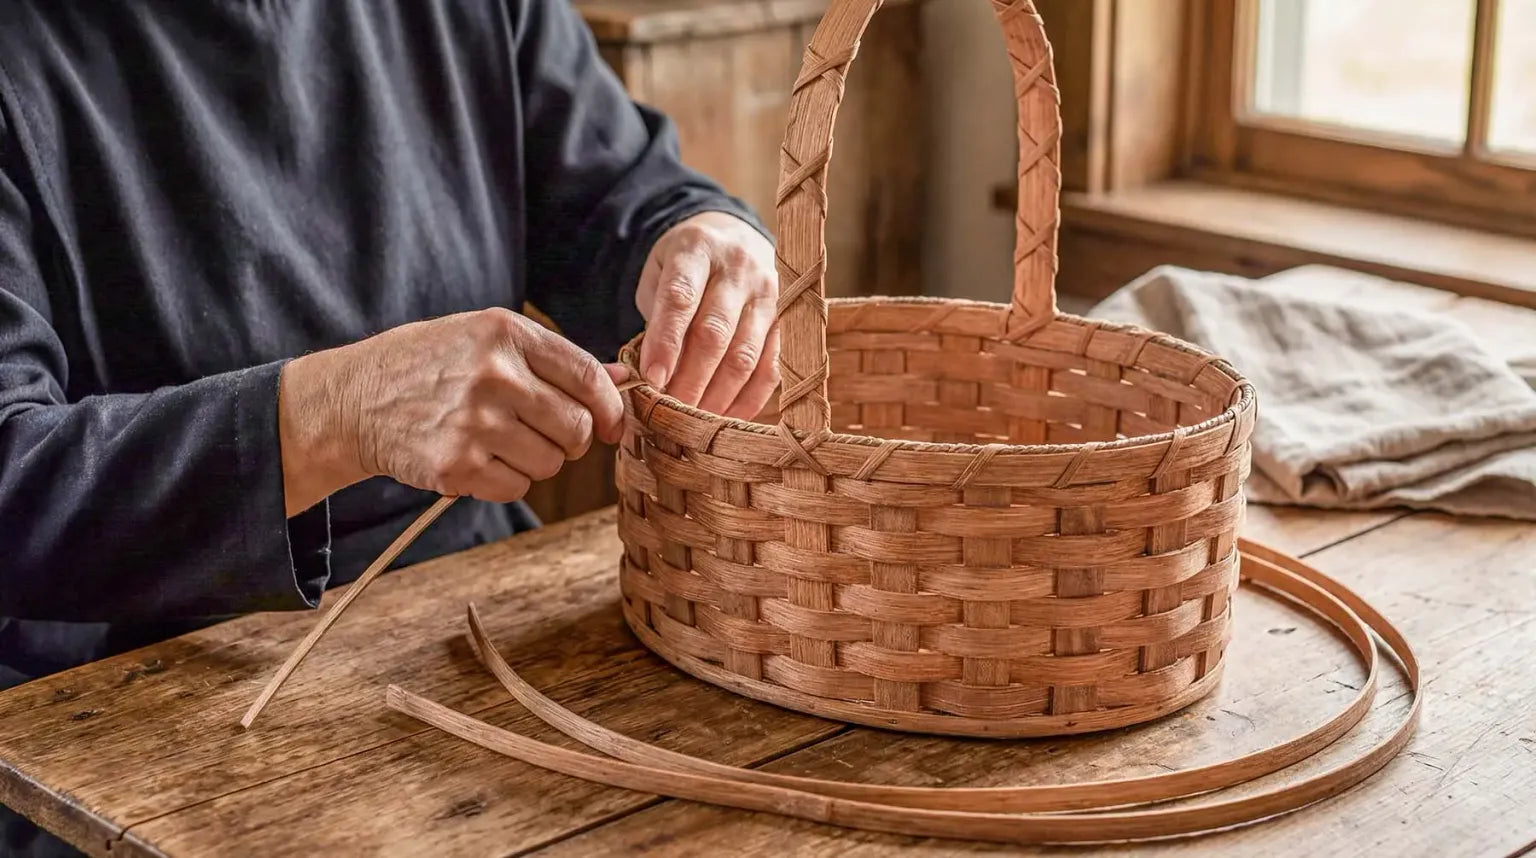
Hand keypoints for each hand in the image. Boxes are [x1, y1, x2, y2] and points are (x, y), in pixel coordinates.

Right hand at [277, 308, 626, 515]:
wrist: (354, 399)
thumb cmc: (431, 366)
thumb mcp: (488, 340)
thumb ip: (556, 361)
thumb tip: (624, 379)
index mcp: (505, 334)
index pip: (587, 378)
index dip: (610, 409)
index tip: (610, 425)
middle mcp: (493, 374)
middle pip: (576, 427)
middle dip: (572, 440)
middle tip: (544, 435)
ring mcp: (474, 422)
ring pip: (550, 463)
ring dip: (536, 462)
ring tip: (500, 442)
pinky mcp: (455, 465)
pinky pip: (516, 487)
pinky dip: (505, 482)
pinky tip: (478, 460)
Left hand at [636, 211, 777, 418]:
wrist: (734, 239)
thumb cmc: (685, 267)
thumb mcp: (659, 276)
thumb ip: (656, 320)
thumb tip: (651, 381)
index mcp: (696, 248)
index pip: (680, 298)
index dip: (665, 343)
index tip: (651, 380)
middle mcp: (738, 267)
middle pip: (714, 332)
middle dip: (690, 379)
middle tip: (670, 413)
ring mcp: (769, 293)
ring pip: (745, 354)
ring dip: (718, 396)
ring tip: (695, 422)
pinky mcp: (788, 319)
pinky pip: (772, 366)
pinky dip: (749, 398)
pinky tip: (727, 418)